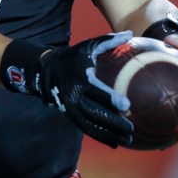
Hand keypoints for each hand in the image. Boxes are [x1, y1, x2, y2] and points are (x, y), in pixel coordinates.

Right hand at [37, 32, 134, 147]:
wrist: (46, 71)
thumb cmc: (73, 57)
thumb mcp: (88, 46)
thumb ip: (109, 41)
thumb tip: (130, 33)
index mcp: (80, 80)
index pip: (97, 92)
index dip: (111, 99)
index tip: (127, 105)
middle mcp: (74, 97)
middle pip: (95, 113)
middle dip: (114, 123)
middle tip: (131, 128)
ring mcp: (71, 109)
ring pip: (91, 125)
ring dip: (109, 135)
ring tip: (128, 140)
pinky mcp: (70, 116)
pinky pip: (86, 128)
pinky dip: (101, 136)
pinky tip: (115, 143)